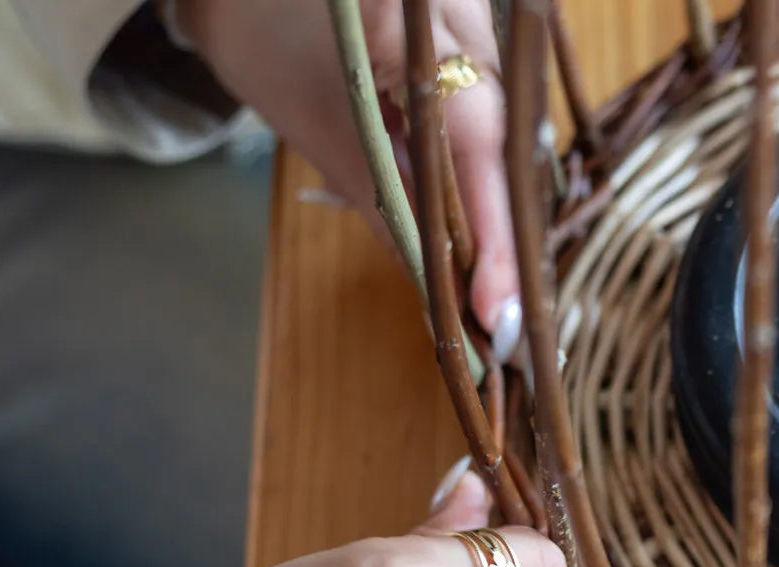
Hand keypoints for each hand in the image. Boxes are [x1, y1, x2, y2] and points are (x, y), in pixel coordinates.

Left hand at [179, 0, 521, 355]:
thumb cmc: (268, 40)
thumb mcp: (325, 131)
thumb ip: (390, 207)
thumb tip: (439, 298)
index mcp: (430, 24)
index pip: (482, 146)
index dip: (495, 237)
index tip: (495, 313)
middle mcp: (475, 21)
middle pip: (510, 148)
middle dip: (507, 238)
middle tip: (500, 323)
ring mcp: (482, 29)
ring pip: (510, 141)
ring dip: (501, 217)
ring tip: (493, 296)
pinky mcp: (479, 44)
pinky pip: (497, 122)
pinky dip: (486, 182)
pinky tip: (481, 239)